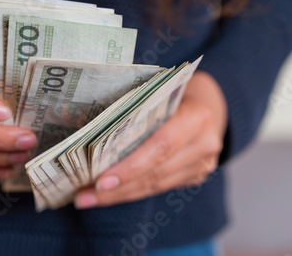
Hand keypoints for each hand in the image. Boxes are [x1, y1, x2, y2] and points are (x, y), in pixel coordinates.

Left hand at [74, 71, 227, 208]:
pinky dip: (131, 191)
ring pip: (155, 186)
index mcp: (197, 116)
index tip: (100, 181)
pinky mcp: (195, 177)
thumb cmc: (173, 93)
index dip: (131, 166)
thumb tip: (91, 132)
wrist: (208, 105)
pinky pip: (158, 188)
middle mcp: (204, 144)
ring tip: (87, 198)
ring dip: (119, 194)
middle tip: (83, 195)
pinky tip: (107, 194)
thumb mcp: (160, 92)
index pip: (161, 147)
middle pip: (156, 173)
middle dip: (117, 188)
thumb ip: (138, 109)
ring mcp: (202, 165)